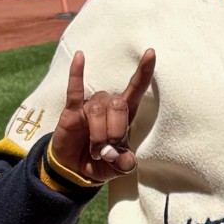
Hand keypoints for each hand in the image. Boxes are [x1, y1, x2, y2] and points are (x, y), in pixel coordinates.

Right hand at [48, 48, 155, 182]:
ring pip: (98, 109)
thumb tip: (120, 157)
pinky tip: (80, 56)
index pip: (136, 88)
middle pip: (118, 104)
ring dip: (98, 134)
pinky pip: (75, 90)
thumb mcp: (118, 169)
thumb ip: (125, 164)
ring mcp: (90, 106)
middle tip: (107, 152)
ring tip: (95, 152)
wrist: (74, 170)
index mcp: (125, 114)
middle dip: (115, 131)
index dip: (144, 72)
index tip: (151, 53)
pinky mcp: (72, 111)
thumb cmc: (102, 163)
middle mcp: (109, 105)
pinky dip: (77, 74)